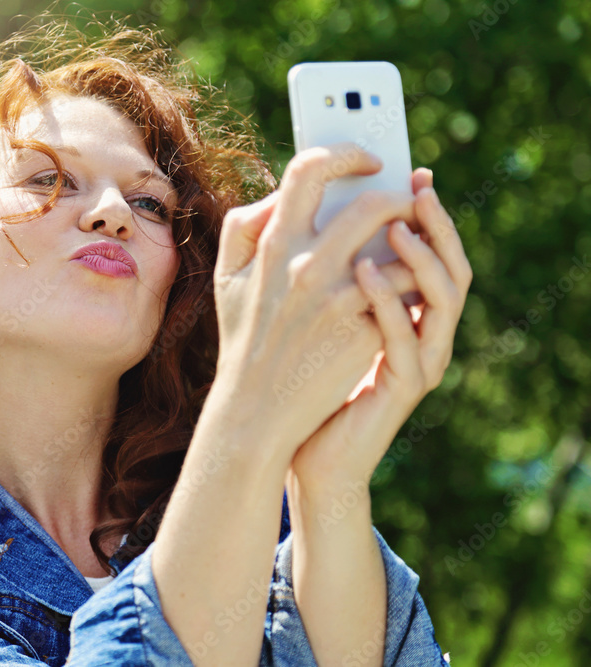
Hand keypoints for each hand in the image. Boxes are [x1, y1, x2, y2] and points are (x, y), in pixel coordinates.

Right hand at [211, 143, 424, 458]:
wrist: (256, 410)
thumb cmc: (244, 337)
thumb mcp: (227, 277)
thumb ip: (246, 225)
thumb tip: (284, 194)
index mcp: (272, 244)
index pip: (310, 169)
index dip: (344, 153)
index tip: (366, 159)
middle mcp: (307, 266)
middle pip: (373, 203)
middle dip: (400, 198)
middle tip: (408, 203)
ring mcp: (339, 300)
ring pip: (400, 249)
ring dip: (413, 245)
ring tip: (412, 248)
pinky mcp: (365, 332)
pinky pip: (405, 293)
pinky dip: (412, 286)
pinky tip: (407, 290)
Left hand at [287, 168, 473, 487]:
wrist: (280, 438)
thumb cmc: (293, 371)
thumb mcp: (304, 308)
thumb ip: (315, 264)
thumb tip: (302, 206)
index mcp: (400, 307)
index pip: (428, 249)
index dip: (423, 208)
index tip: (405, 169)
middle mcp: (419, 328)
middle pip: (451, 263)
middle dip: (435, 219)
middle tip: (413, 184)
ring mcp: (417, 358)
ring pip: (445, 297)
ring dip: (422, 254)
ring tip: (394, 222)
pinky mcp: (400, 386)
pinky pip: (405, 338)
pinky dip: (389, 300)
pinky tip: (362, 270)